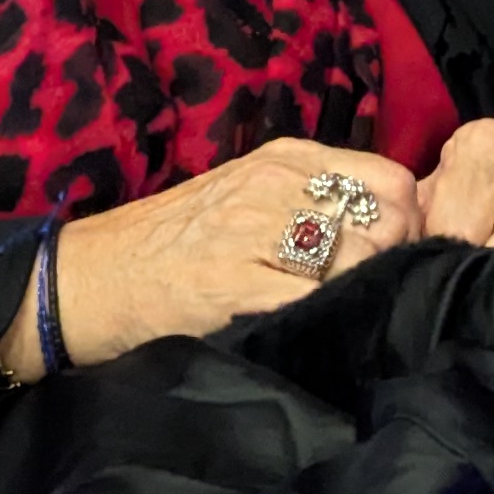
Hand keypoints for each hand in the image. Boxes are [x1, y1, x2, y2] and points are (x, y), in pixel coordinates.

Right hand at [39, 138, 416, 369]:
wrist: (87, 280)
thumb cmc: (172, 244)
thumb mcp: (247, 194)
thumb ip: (313, 196)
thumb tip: (396, 224)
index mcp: (284, 158)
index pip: (392, 180)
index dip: (407, 225)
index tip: (396, 259)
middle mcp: (275, 185)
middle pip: (389, 222)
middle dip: (395, 264)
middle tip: (375, 296)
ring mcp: (253, 233)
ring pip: (362, 260)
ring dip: (367, 295)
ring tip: (346, 317)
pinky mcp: (235, 286)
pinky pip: (316, 301)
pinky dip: (332, 322)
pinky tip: (318, 335)